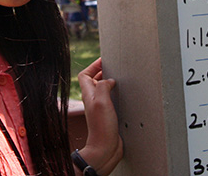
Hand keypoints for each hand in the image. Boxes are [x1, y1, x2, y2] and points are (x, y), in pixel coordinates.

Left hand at [77, 58, 122, 174]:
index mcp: (88, 94)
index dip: (93, 66)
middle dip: (102, 72)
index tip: (104, 60)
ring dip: (109, 82)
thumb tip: (109, 80)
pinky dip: (115, 93)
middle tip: (112, 67)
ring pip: (102, 89)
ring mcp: (99, 107)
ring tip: (118, 77)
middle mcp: (92, 100)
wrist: (105, 147)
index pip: (85, 74)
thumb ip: (103, 86)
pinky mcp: (107, 115)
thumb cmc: (101, 126)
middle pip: (93, 80)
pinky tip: (123, 95)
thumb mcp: (102, 101)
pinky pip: (110, 99)